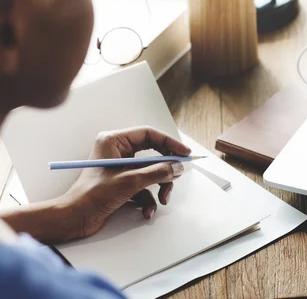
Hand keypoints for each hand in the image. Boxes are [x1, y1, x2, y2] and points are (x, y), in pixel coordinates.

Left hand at [62, 126, 190, 238]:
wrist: (74, 219)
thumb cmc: (91, 196)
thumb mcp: (129, 182)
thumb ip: (157, 172)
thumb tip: (177, 167)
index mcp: (114, 141)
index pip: (149, 134)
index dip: (169, 143)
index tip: (184, 153)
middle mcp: (118, 151)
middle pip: (153, 154)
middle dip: (165, 170)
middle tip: (176, 176)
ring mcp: (120, 168)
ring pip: (151, 172)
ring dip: (159, 187)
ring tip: (162, 199)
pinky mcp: (122, 183)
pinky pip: (144, 186)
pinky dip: (149, 199)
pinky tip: (147, 211)